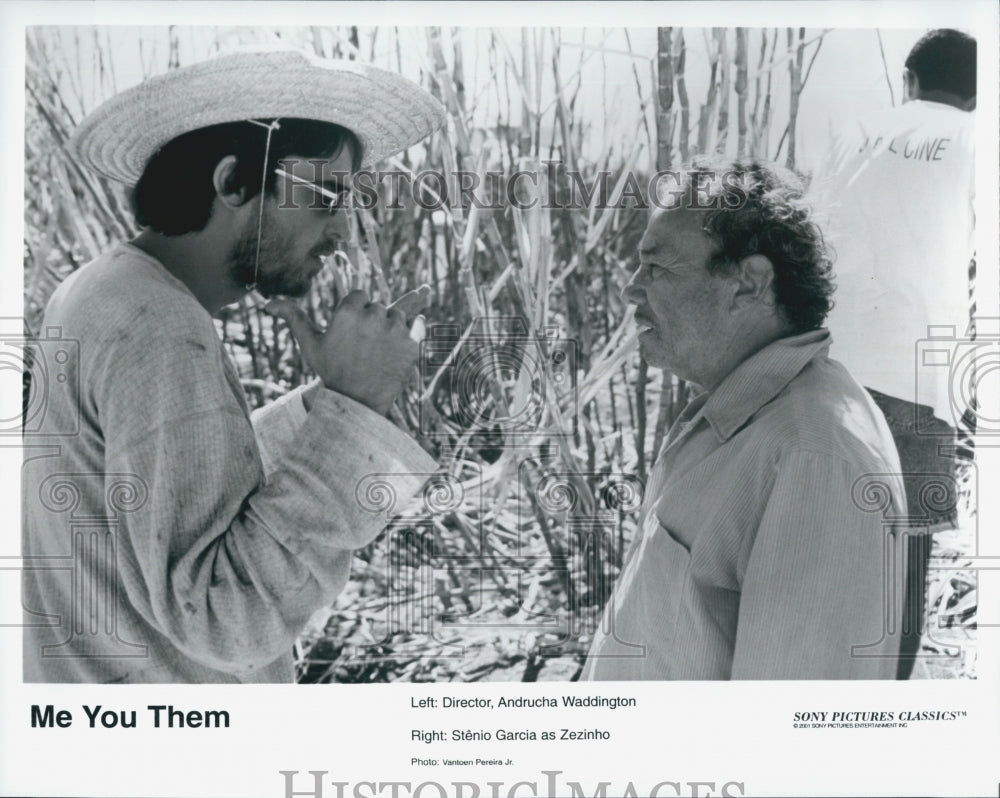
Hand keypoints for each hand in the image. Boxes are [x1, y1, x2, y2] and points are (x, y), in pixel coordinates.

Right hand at [267, 289, 426, 414]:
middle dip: (374, 321)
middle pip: (379, 306)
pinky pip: (419, 324)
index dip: (356, 312)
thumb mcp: (310, 344)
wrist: (356, 402)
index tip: (352, 331)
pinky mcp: (411, 344)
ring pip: (398, 314)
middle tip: (364, 347)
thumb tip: (268, 302)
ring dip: (393, 326)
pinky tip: (407, 335)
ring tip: (380, 350)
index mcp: (349, 311)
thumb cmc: (331, 371)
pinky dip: (414, 328)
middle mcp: (373, 316)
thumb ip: (293, 317)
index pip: (360, 296)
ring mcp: (395, 329)